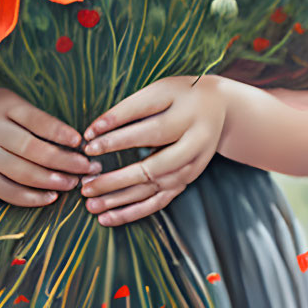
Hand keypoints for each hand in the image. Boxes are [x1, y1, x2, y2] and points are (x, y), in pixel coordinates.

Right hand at [0, 88, 100, 207]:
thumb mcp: (14, 102)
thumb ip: (38, 119)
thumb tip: (76, 144)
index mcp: (3, 106)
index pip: (36, 121)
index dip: (59, 132)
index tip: (80, 141)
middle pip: (31, 149)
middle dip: (63, 161)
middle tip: (86, 168)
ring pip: (21, 173)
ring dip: (51, 181)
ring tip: (73, 183)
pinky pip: (7, 191)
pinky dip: (30, 198)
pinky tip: (51, 197)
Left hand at [80, 76, 227, 225]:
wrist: (221, 108)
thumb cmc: (181, 95)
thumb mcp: (161, 90)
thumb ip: (132, 108)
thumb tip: (94, 130)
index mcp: (187, 114)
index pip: (149, 128)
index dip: (117, 134)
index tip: (88, 139)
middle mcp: (194, 142)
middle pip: (153, 166)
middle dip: (117, 178)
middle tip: (86, 183)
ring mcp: (193, 165)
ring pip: (155, 188)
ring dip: (121, 199)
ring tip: (91, 203)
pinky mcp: (188, 179)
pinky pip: (160, 201)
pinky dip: (133, 212)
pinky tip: (109, 217)